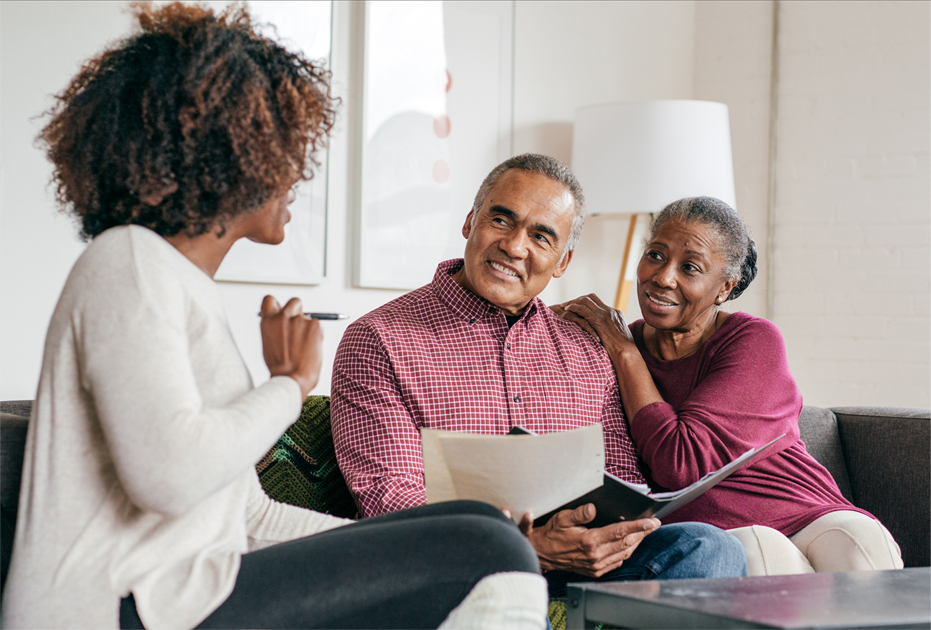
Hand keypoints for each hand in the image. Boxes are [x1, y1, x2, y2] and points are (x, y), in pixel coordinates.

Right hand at [259, 295, 322, 397]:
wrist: (292, 378)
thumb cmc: (280, 367)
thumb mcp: (269, 344)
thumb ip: (275, 329)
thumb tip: (282, 324)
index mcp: (268, 321)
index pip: (269, 299)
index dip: (277, 305)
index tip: (281, 312)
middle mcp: (283, 316)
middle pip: (294, 302)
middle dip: (298, 311)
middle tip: (299, 328)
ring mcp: (299, 319)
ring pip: (308, 318)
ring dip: (308, 328)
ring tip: (304, 347)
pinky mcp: (315, 325)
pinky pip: (317, 327)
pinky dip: (316, 336)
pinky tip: (311, 349)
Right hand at [518, 504, 659, 576]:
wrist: (543, 554)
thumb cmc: (552, 534)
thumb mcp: (562, 518)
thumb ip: (579, 513)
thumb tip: (593, 509)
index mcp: (590, 541)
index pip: (620, 532)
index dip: (638, 526)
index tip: (652, 522)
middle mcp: (596, 556)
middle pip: (627, 543)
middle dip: (643, 532)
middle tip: (655, 524)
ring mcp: (597, 566)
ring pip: (625, 553)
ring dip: (637, 542)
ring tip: (646, 531)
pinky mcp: (596, 571)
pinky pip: (618, 561)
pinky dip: (627, 552)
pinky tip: (630, 544)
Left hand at [555, 294, 633, 353]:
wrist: (627, 352)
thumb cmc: (623, 351)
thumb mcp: (618, 338)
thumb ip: (611, 332)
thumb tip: (603, 336)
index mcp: (616, 314)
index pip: (598, 302)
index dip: (586, 302)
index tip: (577, 306)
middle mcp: (610, 311)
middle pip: (591, 298)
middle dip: (578, 299)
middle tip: (567, 304)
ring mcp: (604, 313)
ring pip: (585, 300)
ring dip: (573, 302)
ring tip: (564, 306)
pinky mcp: (598, 319)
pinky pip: (582, 308)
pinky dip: (573, 307)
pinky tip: (566, 310)